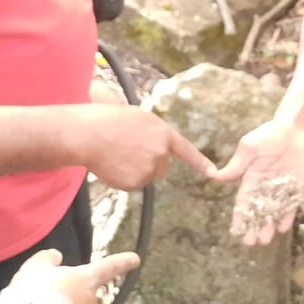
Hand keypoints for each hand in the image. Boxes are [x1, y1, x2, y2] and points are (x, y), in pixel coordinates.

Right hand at [12, 249, 139, 303]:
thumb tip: (57, 257)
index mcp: (86, 279)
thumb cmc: (35, 293)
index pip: (109, 267)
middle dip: (74, 296)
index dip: (122, 262)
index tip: (136, 259)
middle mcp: (92, 302)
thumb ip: (47, 259)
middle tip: (49, 296)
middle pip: (87, 295)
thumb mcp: (35, 268)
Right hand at [74, 104, 214, 189]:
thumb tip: (155, 144)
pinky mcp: (136, 183)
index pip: (186, 150)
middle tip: (126, 151)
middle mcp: (161, 153)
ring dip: (133, 170)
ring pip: (145, 176)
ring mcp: (149, 169)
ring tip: (115, 155)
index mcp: (163, 133)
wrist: (88, 134)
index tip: (214, 173)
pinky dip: (122, 179)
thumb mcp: (138, 117)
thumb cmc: (107, 120)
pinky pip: (132, 185)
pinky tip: (111, 165)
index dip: (201, 163)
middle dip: (148, 163)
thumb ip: (152, 132)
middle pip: (161, 166)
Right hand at [211, 119, 303, 245]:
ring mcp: (281, 188)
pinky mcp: (297, 187)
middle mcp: (265, 186)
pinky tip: (283, 228)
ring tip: (265, 240)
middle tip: (251, 242)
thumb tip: (216, 177)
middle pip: (258, 211)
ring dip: (269, 225)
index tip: (236, 232)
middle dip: (254, 226)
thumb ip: (237, 164)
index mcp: (250, 178)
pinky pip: (291, 204)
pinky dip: (288, 216)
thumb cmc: (269, 134)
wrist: (295, 127)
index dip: (240, 217)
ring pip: (274, 211)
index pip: (243, 202)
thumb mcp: (249, 147)